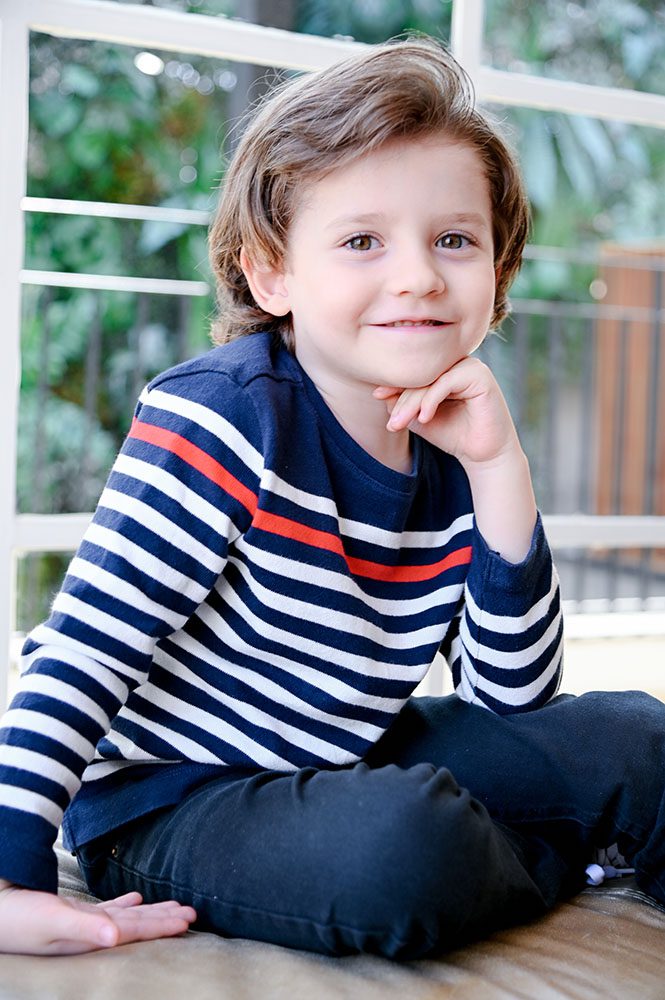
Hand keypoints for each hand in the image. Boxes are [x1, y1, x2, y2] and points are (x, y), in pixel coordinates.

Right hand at [0, 879, 196, 955]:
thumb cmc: (18, 919)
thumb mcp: (51, 921)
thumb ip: (84, 927)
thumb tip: (115, 936)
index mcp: (89, 937)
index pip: (134, 932)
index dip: (161, 926)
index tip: (187, 921)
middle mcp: (90, 933)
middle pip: (136, 926)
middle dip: (164, 920)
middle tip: (193, 914)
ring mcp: (81, 925)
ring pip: (125, 917)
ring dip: (150, 912)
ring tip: (174, 908)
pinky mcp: (70, 914)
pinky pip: (105, 909)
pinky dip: (123, 904)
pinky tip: (137, 898)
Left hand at [374, 357, 536, 562]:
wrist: (483, 456)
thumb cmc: (454, 435)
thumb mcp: (420, 419)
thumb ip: (403, 405)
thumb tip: (380, 392)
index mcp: (446, 369)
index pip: (415, 371)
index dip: (395, 383)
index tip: (377, 396)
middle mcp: (458, 363)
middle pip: (421, 374)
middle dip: (403, 399)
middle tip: (392, 423)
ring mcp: (471, 367)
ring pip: (431, 379)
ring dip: (412, 402)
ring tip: (402, 423)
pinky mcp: (480, 376)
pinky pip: (447, 382)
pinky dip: (431, 400)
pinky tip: (424, 418)